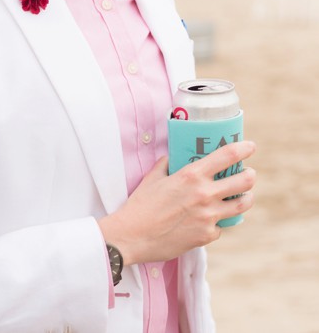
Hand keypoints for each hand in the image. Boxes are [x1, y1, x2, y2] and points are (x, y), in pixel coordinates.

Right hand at [99, 140, 256, 265]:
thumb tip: (171, 158)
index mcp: (191, 176)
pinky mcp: (208, 235)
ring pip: (242, 205)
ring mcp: (209, 216)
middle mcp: (205, 194)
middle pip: (244, 181)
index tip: (250, 146)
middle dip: (250, 175)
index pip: (226, 156)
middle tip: (248, 174)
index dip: (243, 149)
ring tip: (243, 196)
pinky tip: (207, 221)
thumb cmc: (140, 205)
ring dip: (246, 198)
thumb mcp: (152, 179)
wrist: (133, 236)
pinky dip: (216, 222)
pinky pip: (220, 226)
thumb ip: (165, 166)